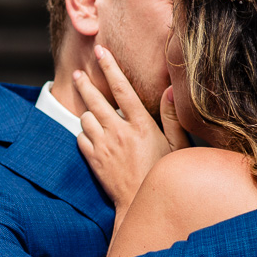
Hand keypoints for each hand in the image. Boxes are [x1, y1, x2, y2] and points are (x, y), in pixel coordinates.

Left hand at [73, 45, 185, 208]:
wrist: (141, 205)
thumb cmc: (163, 174)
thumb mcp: (177, 146)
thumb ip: (171, 117)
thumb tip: (171, 89)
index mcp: (141, 125)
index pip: (122, 89)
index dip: (110, 67)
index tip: (101, 51)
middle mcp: (120, 133)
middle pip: (95, 100)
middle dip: (85, 83)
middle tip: (78, 73)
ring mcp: (104, 147)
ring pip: (85, 118)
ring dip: (88, 114)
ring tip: (93, 113)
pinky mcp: (93, 160)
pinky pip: (80, 138)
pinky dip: (85, 133)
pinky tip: (94, 135)